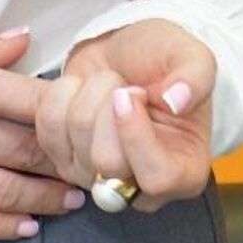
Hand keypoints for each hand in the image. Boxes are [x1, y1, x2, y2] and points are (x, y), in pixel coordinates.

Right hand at [0, 24, 87, 241]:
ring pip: (7, 193)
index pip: (35, 104)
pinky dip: (2, 227)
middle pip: (30, 153)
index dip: (70, 117)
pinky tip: (25, 229)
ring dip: (45, 200)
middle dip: (66, 163)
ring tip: (70, 201)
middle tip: (92, 168)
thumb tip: (27, 41)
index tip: (92, 123)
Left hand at [37, 19, 216, 210]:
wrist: (126, 56)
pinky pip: (47, 129)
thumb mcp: (192, 56)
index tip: (129, 94)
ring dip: (85, 95)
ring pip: (75, 143)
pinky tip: (79, 89)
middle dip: (107, 105)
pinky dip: (57, 96)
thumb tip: (177, 100)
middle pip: (107, 161)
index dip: (136, 134)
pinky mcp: (63, 160)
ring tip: (105, 84)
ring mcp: (96, 177)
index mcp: (183, 172)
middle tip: (122, 85)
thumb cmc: (163, 62)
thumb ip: (195, 76)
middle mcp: (139, 187)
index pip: (157, 177)